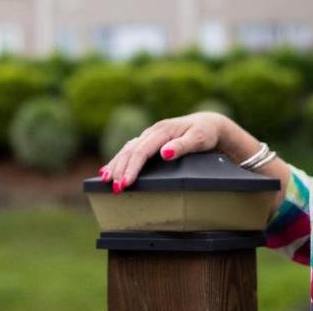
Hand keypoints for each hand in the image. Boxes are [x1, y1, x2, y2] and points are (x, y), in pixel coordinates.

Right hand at [99, 111, 236, 193]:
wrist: (208, 124)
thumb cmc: (205, 134)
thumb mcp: (199, 139)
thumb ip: (182, 146)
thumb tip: (165, 153)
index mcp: (162, 131)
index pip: (142, 150)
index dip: (132, 167)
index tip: (126, 183)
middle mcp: (152, 132)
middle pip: (130, 150)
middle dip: (120, 169)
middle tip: (114, 188)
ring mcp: (149, 135)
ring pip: (126, 149)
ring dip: (115, 165)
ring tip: (104, 180)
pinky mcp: (148, 141)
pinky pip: (129, 150)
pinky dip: (118, 160)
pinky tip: (107, 170)